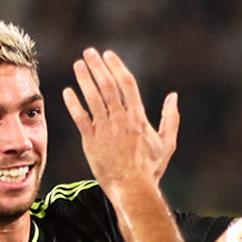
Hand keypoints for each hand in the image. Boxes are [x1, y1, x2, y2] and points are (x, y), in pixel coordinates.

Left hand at [63, 48, 178, 192]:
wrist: (132, 188)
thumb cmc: (150, 169)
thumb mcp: (167, 143)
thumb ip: (171, 118)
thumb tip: (174, 97)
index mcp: (138, 117)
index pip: (127, 84)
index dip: (117, 66)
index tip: (108, 55)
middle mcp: (121, 119)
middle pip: (108, 85)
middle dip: (98, 66)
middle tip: (89, 52)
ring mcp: (105, 129)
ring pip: (93, 98)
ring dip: (85, 79)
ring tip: (78, 65)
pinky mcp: (91, 140)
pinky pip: (80, 118)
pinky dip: (74, 103)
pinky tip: (68, 91)